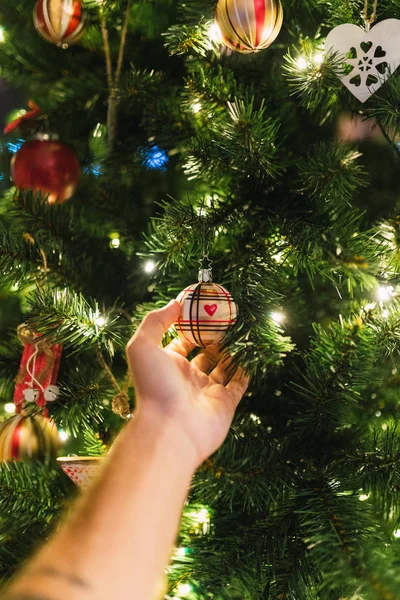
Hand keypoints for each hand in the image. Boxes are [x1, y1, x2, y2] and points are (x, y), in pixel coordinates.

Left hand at [126, 300, 248, 466]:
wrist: (170, 430)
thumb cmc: (153, 386)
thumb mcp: (143, 346)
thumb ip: (155, 322)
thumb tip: (174, 304)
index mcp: (168, 364)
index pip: (182, 341)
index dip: (193, 325)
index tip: (206, 309)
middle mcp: (188, 378)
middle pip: (205, 353)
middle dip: (216, 337)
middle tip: (230, 319)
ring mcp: (208, 391)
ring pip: (224, 367)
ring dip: (233, 351)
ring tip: (243, 331)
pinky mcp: (226, 404)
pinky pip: (239, 383)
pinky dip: (246, 369)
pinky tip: (252, 352)